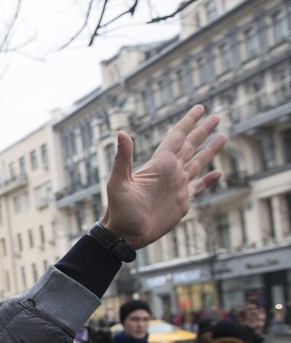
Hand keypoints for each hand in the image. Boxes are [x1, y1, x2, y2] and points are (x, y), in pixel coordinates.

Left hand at [103, 104, 226, 249]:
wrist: (126, 234)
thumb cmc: (119, 210)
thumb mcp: (119, 182)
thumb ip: (123, 158)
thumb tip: (121, 133)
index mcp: (158, 164)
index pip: (177, 137)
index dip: (188, 122)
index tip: (200, 108)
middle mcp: (170, 172)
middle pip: (190, 146)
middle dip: (203, 131)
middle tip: (217, 116)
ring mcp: (177, 186)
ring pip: (198, 163)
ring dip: (210, 150)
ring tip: (223, 136)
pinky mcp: (182, 201)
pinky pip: (199, 187)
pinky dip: (209, 180)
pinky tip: (218, 173)